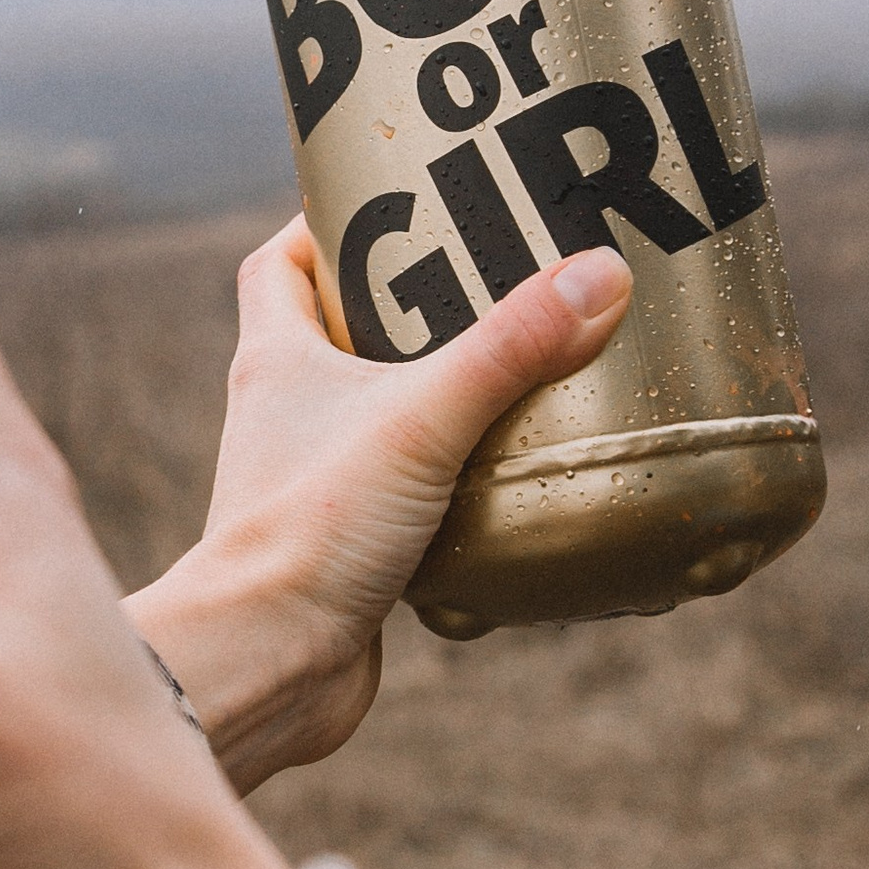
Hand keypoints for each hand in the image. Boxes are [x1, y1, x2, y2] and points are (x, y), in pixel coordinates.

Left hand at [127, 227, 631, 789]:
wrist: (270, 662)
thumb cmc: (312, 529)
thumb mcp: (423, 418)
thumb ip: (510, 348)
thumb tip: (598, 274)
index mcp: (274, 361)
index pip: (281, 265)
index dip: (328, 227)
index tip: (397, 206)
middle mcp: (281, 417)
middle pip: (336, 336)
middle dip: (407, 309)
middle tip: (492, 287)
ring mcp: (311, 484)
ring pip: (374, 420)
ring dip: (436, 400)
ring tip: (522, 378)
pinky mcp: (345, 547)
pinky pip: (403, 496)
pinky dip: (452, 482)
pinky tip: (514, 481)